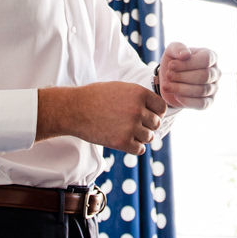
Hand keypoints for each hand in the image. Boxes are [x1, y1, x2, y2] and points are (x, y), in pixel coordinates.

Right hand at [37, 82, 167, 155]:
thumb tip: (156, 109)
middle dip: (148, 125)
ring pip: (149, 137)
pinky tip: (125, 141)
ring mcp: (131, 127)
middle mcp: (138, 110)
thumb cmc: (96, 97)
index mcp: (139, 93)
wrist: (75, 109)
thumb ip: (139, 96)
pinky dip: (134, 147)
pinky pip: (139, 149)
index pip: (162, 108)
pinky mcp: (122, 142)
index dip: (156, 112)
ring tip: (127, 131)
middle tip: (134, 124)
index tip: (148, 115)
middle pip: (156, 123)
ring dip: (141, 137)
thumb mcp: (121, 88)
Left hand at [158, 41, 220, 109]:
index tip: (171, 65)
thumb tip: (186, 54)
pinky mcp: (208, 102)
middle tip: (168, 76)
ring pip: (202, 90)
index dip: (188, 63)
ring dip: (182, 88)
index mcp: (211, 56)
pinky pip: (202, 104)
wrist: (169, 80)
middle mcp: (215, 72)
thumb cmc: (174, 61)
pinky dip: (187, 101)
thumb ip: (178, 48)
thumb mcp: (172, 51)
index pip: (206, 59)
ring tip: (167, 86)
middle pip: (204, 76)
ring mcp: (214, 88)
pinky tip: (176, 96)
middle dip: (183, 77)